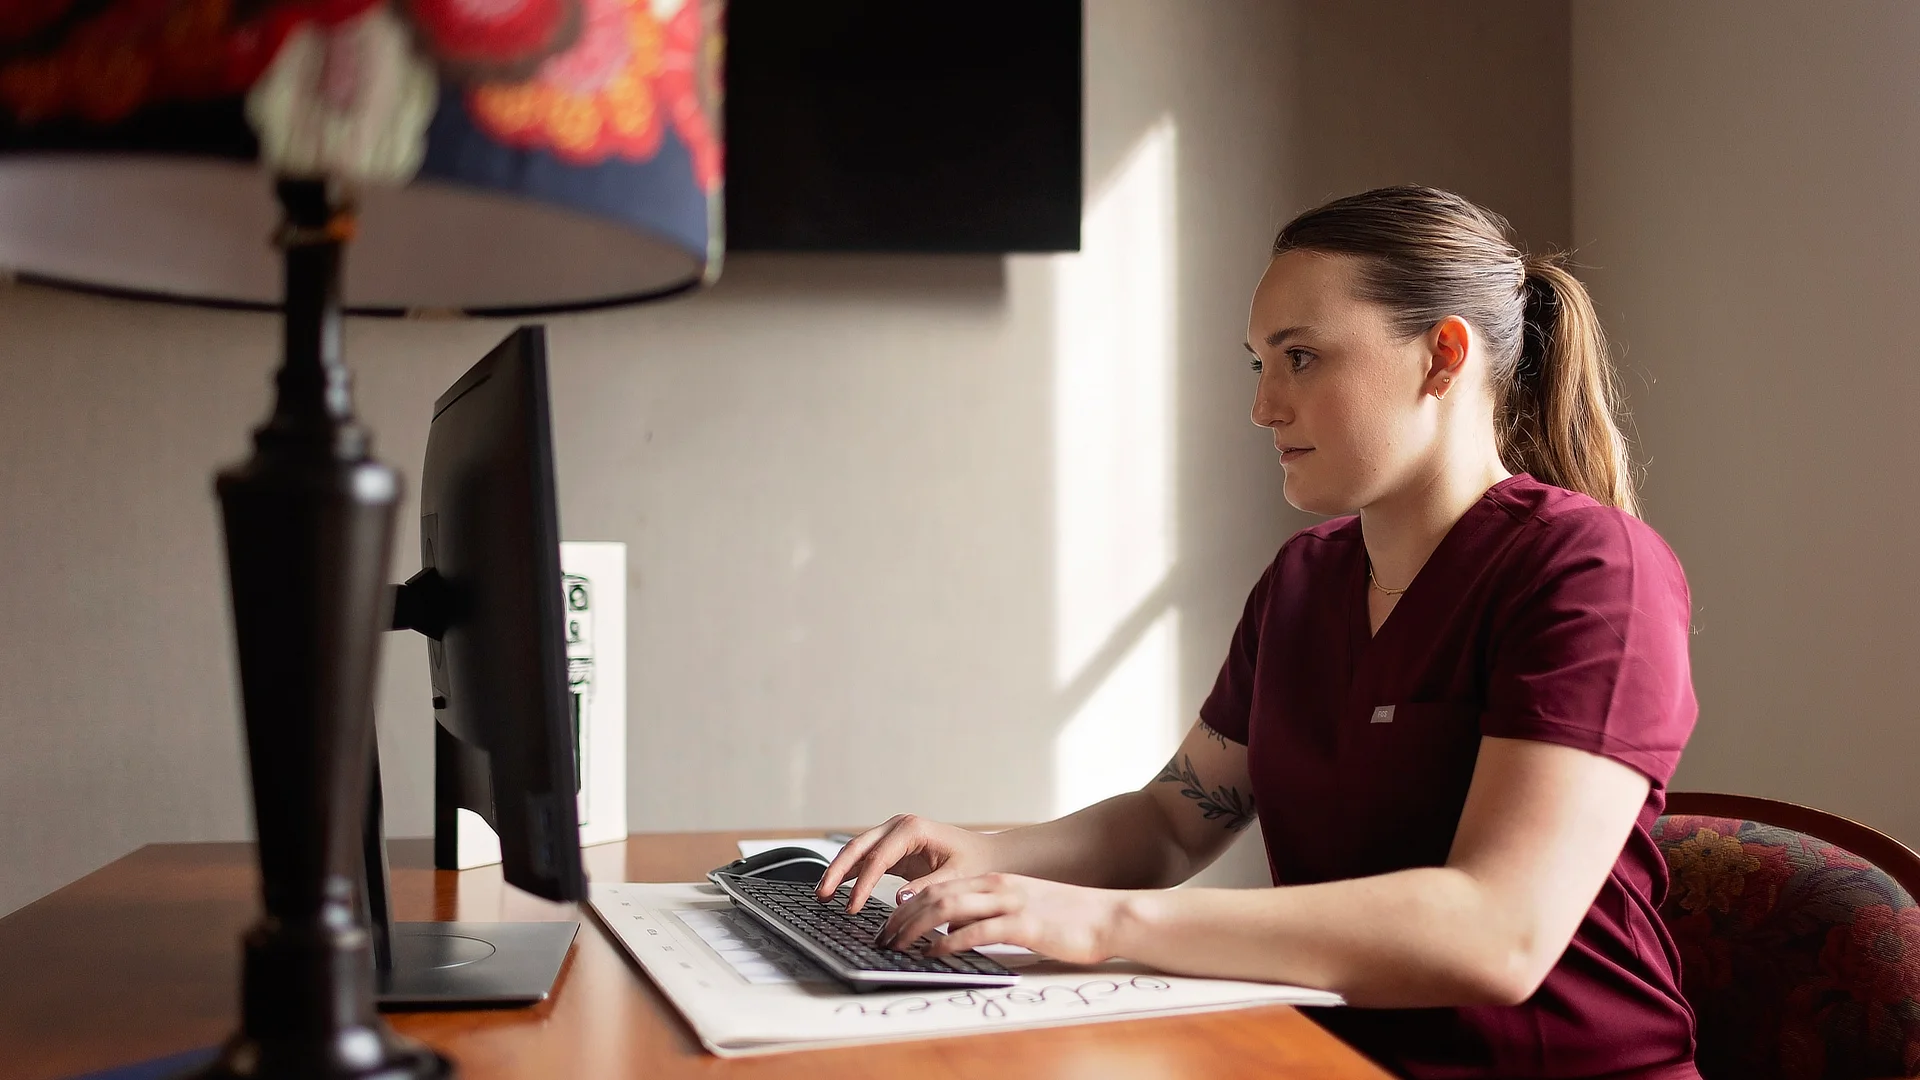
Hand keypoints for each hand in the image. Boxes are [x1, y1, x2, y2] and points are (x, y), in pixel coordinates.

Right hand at [815, 814, 1000, 913]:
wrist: (988, 854)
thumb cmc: (975, 862)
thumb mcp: (956, 877)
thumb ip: (928, 886)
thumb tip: (899, 900)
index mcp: (912, 829)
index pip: (878, 858)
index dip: (862, 885)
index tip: (852, 907)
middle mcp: (898, 827)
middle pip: (858, 848)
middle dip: (837, 871)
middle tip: (822, 894)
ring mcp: (893, 835)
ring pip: (857, 851)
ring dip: (838, 871)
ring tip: (821, 894)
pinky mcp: (893, 848)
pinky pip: (865, 859)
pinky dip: (850, 873)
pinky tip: (835, 888)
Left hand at [875, 872, 1126, 965]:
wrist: (1108, 916)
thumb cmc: (1069, 919)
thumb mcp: (1023, 909)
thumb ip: (991, 916)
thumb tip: (957, 934)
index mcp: (996, 882)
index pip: (940, 889)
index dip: (909, 908)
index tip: (890, 927)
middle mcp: (997, 887)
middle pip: (935, 897)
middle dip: (902, 919)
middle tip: (883, 939)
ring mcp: (1009, 904)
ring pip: (947, 909)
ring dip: (915, 930)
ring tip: (897, 947)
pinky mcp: (1022, 925)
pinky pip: (975, 932)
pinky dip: (948, 943)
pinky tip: (933, 955)